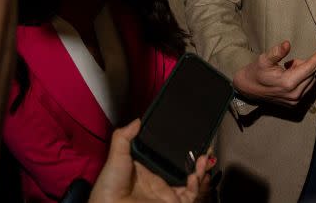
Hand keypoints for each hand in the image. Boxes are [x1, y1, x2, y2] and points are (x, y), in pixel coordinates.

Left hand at [89, 119, 210, 202]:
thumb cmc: (109, 184)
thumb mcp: (116, 155)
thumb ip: (124, 136)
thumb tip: (137, 120)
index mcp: (149, 169)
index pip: (170, 157)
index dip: (181, 149)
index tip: (190, 138)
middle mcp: (160, 181)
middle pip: (185, 169)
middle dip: (196, 159)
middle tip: (205, 147)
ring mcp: (167, 193)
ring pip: (192, 181)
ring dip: (200, 169)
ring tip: (205, 157)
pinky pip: (190, 195)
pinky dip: (196, 185)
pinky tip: (195, 175)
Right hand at [232, 41, 315, 106]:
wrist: (248, 89)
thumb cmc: (256, 71)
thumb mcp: (264, 59)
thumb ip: (277, 52)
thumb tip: (287, 44)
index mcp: (288, 82)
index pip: (309, 67)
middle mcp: (294, 94)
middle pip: (310, 73)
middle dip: (303, 64)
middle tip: (287, 64)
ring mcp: (295, 101)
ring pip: (309, 81)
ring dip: (302, 73)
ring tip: (286, 72)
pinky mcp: (294, 104)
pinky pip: (306, 88)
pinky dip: (301, 81)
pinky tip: (287, 80)